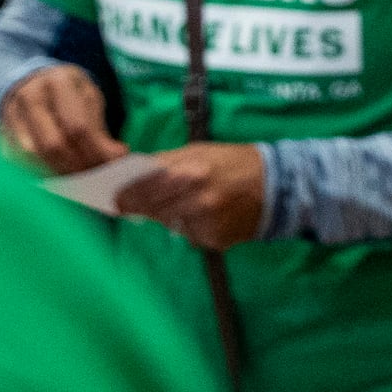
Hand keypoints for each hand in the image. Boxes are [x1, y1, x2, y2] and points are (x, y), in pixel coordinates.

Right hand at [0, 62, 127, 174]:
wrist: (29, 83)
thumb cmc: (67, 96)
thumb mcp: (88, 100)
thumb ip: (101, 130)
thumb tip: (118, 157)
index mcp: (59, 81)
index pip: (77, 126)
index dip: (94, 152)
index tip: (110, 168)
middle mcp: (30, 95)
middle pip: (52, 144)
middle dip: (76, 168)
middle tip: (94, 182)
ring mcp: (10, 114)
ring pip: (31, 157)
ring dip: (56, 174)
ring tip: (77, 183)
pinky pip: (17, 162)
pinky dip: (38, 174)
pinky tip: (55, 178)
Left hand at [115, 142, 271, 250]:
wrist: (278, 185)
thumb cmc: (233, 161)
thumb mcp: (199, 150)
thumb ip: (166, 163)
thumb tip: (133, 173)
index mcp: (190, 172)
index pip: (144, 189)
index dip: (124, 196)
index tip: (113, 199)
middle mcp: (196, 200)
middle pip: (151, 210)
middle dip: (140, 207)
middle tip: (130, 204)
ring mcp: (205, 224)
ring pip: (169, 224)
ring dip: (167, 215)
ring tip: (183, 202)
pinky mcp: (214, 240)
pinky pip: (189, 235)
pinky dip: (190, 226)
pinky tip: (205, 214)